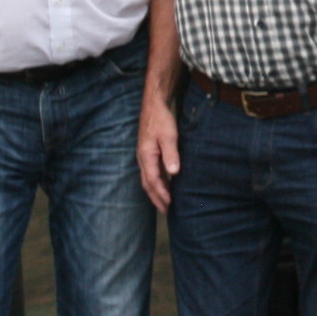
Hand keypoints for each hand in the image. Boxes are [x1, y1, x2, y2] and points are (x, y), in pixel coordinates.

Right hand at [138, 97, 180, 211]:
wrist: (154, 104)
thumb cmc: (161, 119)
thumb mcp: (169, 135)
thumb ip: (171, 153)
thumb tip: (173, 172)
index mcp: (146, 156)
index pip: (153, 180)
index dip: (161, 193)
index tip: (170, 204)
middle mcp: (143, 158)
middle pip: (148, 183)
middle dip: (156, 198)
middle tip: (166, 210)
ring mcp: (144, 155)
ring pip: (148, 179)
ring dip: (156, 191)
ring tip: (165, 202)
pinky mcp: (148, 152)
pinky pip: (151, 172)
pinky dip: (157, 182)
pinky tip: (165, 184)